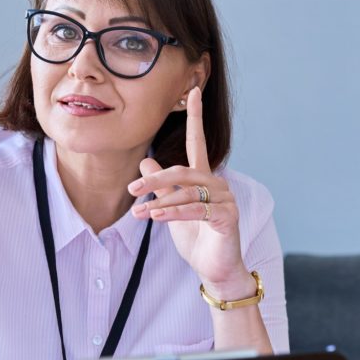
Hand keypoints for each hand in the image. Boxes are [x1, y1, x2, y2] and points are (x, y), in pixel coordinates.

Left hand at [129, 87, 253, 298]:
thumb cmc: (196, 239)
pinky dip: (173, 214)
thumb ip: (161, 188)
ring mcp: (225, 199)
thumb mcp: (171, 209)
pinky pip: (195, 210)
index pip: (198, 142)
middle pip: (182, 171)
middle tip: (131, 190)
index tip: (193, 90)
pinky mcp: (227, 216)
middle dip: (155, 181)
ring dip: (160, 202)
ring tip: (139, 214)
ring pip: (187, 192)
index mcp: (204, 177)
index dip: (195, 116)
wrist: (215, 268)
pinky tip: (156, 217)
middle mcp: (217, 183)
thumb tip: (145, 165)